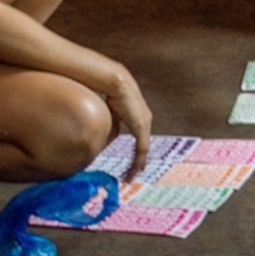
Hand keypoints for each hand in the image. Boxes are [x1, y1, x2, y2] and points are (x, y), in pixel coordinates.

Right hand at [101, 64, 153, 185]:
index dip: (137, 152)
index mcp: (139, 115)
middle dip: (138, 160)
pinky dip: (138, 160)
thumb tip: (109, 140)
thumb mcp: (111, 114)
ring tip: (132, 175)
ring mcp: (144, 121)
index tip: (135, 165)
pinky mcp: (141, 124)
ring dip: (138, 162)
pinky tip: (135, 169)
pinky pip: (141, 147)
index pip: (140, 137)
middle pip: (143, 144)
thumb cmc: (110, 92)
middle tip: (134, 174)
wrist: (114, 81)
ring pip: (143, 148)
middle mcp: (145, 118)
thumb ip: (112, 126)